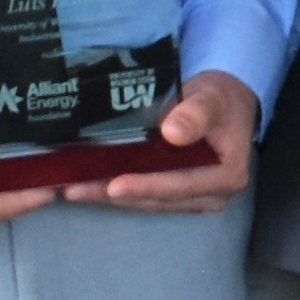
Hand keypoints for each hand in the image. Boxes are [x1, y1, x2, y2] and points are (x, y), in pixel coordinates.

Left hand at [70, 73, 261, 211]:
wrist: (225, 103)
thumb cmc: (221, 98)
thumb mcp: (212, 98)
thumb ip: (196, 113)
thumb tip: (172, 133)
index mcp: (227, 176)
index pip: (180, 185)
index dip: (146, 186)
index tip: (114, 186)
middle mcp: (212, 195)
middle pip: (158, 199)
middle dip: (116, 196)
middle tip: (75, 190)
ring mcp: (194, 197)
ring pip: (147, 201)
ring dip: (109, 196)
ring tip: (73, 189)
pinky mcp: (178, 193)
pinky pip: (145, 195)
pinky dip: (117, 190)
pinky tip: (88, 184)